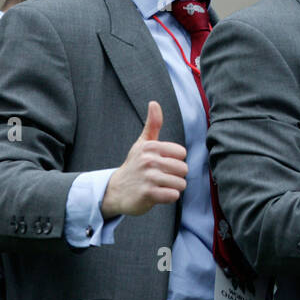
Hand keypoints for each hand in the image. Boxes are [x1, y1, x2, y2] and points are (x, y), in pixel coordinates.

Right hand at [101, 101, 187, 218]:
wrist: (115, 190)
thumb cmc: (134, 165)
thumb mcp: (142, 144)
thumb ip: (152, 124)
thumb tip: (154, 103)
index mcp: (150, 147)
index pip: (182, 153)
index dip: (175, 161)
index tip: (162, 164)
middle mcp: (149, 160)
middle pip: (183, 169)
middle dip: (176, 176)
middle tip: (161, 177)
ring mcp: (148, 178)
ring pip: (180, 183)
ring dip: (173, 188)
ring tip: (160, 186)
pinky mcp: (148, 194)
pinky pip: (173, 195)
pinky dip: (169, 197)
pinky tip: (158, 195)